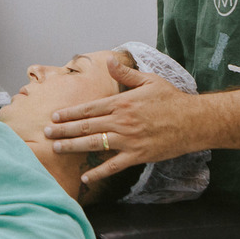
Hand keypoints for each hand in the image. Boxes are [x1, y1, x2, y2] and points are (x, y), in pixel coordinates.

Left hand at [44, 58, 201, 184]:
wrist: (194, 121)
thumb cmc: (171, 99)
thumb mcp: (149, 80)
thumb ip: (126, 73)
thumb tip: (110, 60)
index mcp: (121, 102)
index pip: (88, 108)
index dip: (69, 113)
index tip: (54, 117)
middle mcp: (121, 121)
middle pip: (85, 126)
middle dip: (63, 130)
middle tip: (46, 134)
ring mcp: (128, 140)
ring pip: (94, 144)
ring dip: (73, 147)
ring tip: (57, 149)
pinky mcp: (137, 155)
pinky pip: (113, 165)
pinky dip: (98, 173)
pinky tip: (85, 177)